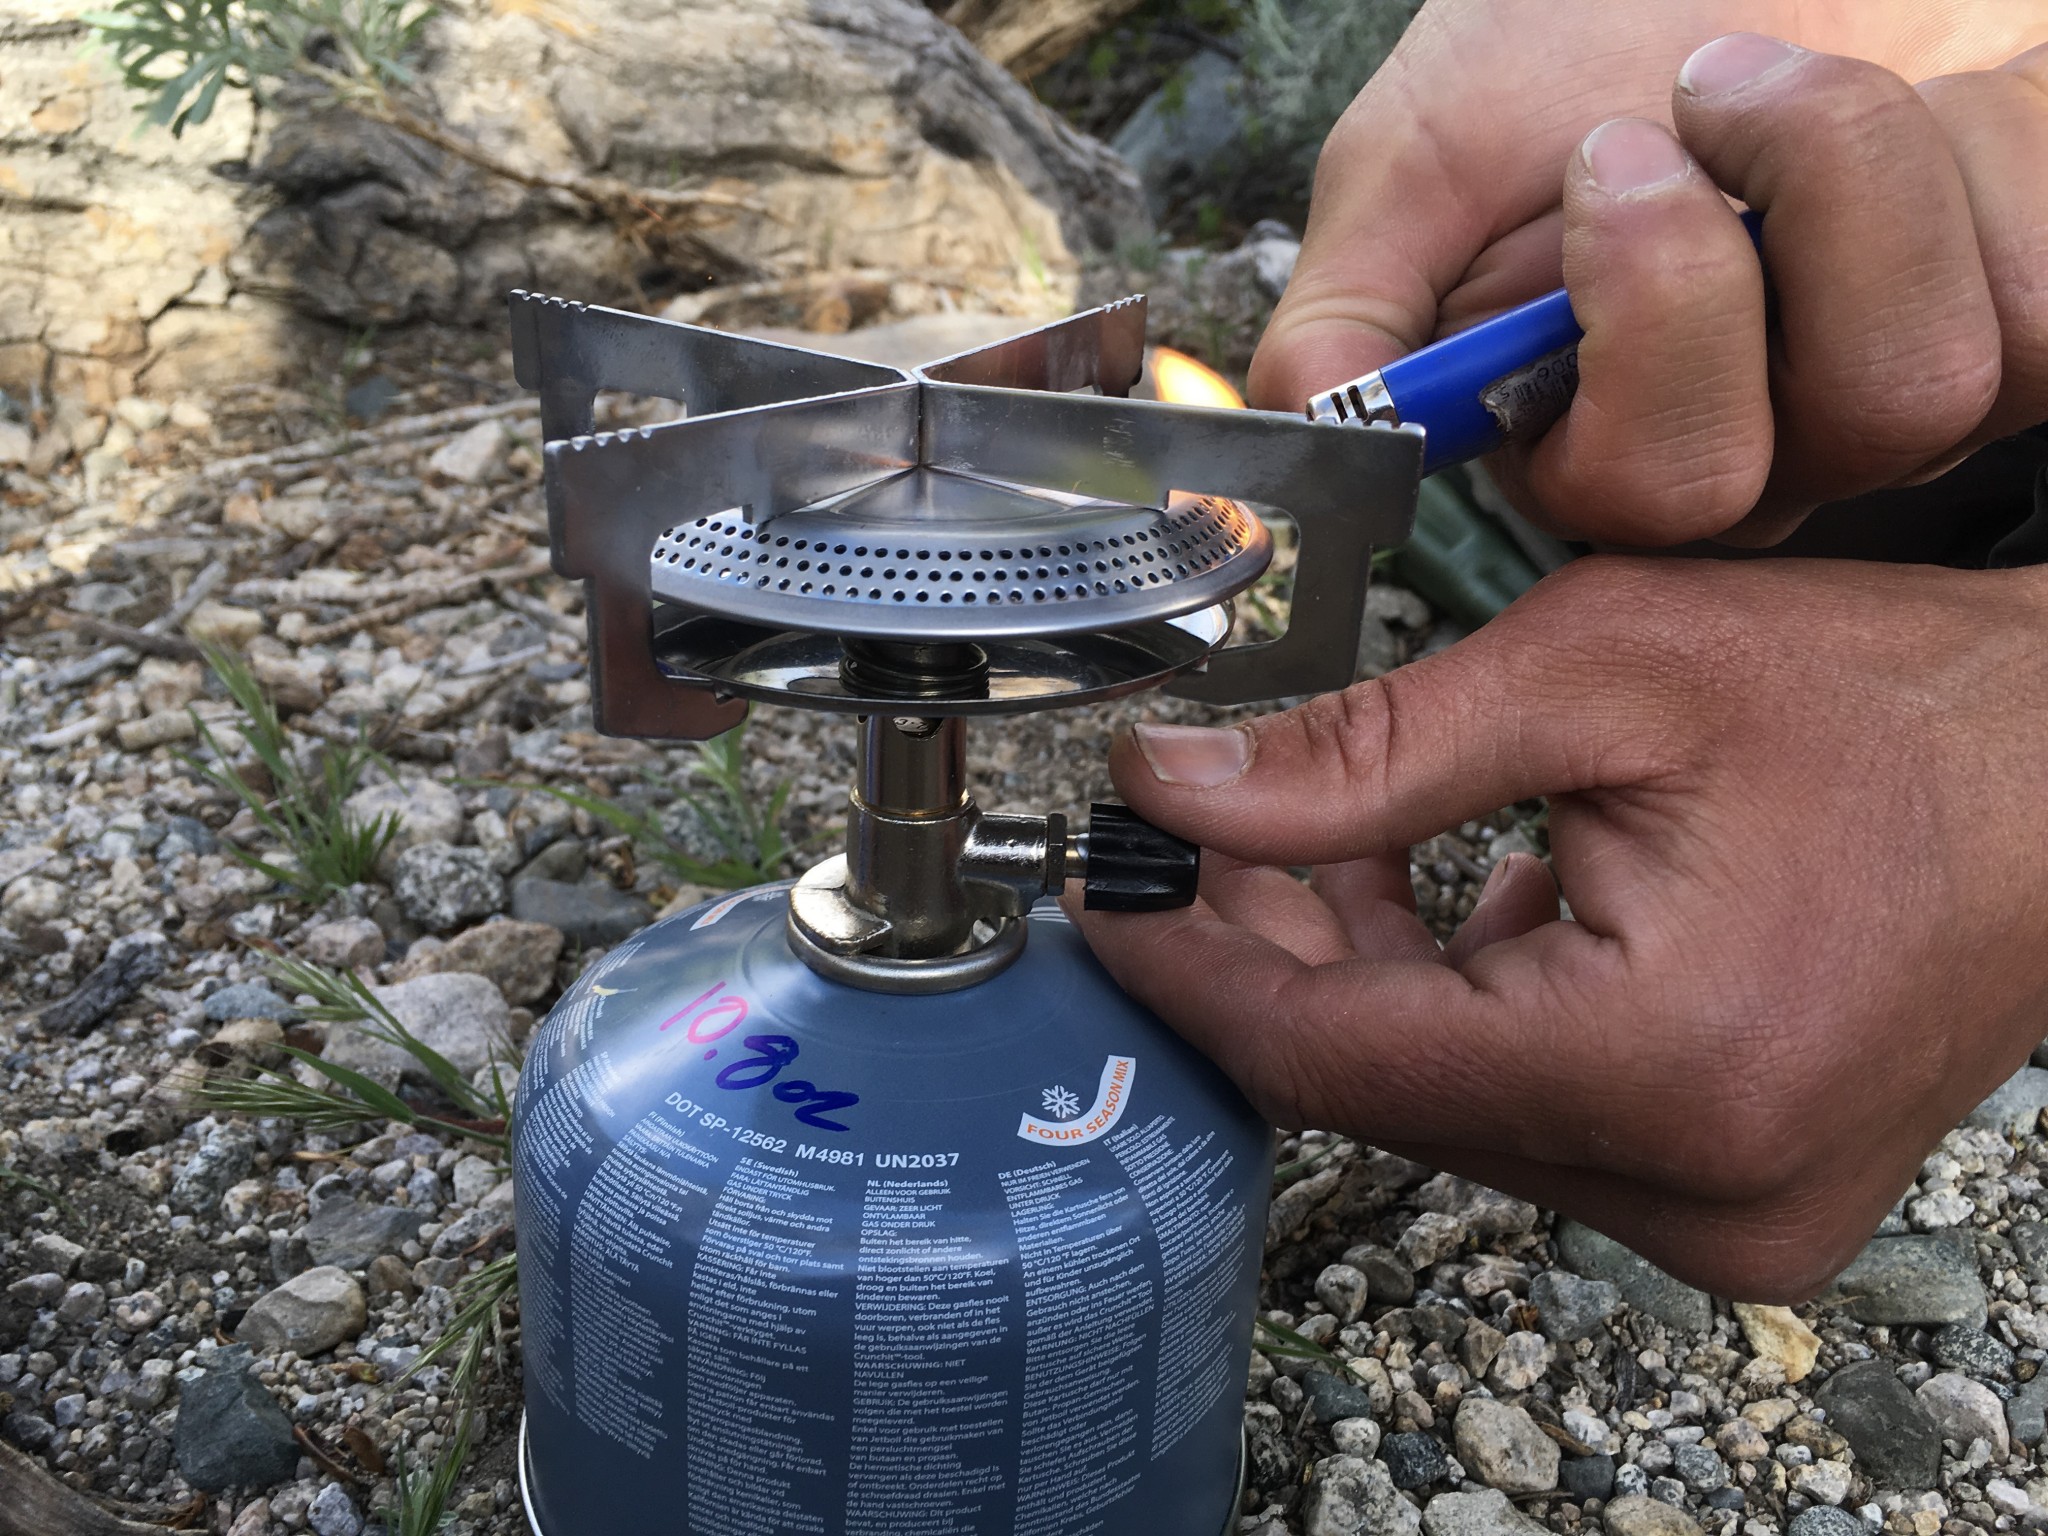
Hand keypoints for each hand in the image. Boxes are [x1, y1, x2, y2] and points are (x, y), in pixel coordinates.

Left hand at [1072, 559, 2047, 1299]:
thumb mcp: (1602, 671)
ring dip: (1355, 974)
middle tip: (1193, 833)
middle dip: (1264, 952)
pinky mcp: (1730, 1196)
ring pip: (1441, 1102)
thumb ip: (1366, 747)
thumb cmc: (1892, 707)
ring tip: (1310, 838)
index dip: (1189, 962)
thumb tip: (1175, 787)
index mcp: (1664, 1069)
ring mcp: (1722, 1215)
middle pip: (1375, 1087)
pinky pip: (1524, 1112)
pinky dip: (1454, 1007)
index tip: (1106, 884)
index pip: (1329, 1054)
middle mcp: (1695, 1189)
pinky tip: (1433, 893)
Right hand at [1251, 2, 2047, 544]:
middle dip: (1725, 264)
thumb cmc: (1581, 38)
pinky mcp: (2032, 321)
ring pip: (1924, 385)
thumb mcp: (1419, 156)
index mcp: (1594, 438)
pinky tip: (1932, 101)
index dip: (1635, 350)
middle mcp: (1754, 449)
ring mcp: (1898, 394)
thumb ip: (1349, 308)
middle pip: (1776, 464)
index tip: (1600, 172)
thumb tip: (1298, 433)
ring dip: (1853, 171)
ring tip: (1781, 81)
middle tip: (1682, 117)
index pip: (1630, 500)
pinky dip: (1991, 150)